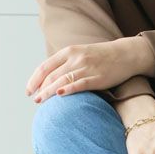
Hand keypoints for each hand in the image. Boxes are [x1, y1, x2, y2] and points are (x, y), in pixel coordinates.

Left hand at [25, 38, 146, 101]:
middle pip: (52, 75)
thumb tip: (49, 79)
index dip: (35, 79)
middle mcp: (76, 58)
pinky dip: (68, 89)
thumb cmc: (102, 57)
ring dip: (49, 92)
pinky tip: (59, 94)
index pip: (45, 66)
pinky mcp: (97, 77)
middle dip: (40, 88)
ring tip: (40, 101)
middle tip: (35, 100)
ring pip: (62, 80)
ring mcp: (86, 67)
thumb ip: (66, 63)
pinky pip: (80, 84)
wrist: (126, 54)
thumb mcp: (81, 54)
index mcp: (69, 51)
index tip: (28, 91)